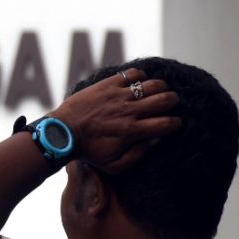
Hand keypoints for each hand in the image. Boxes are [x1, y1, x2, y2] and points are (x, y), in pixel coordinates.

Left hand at [50, 67, 180, 173]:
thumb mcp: (114, 165)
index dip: (176, 123)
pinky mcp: (107, 84)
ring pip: (151, 84)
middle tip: (171, 102)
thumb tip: (156, 139)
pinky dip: (141, 75)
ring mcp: (118, 95)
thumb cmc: (89, 151)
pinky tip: (140, 81)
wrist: (63, 132)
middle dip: (173, 100)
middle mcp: (129, 111)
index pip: (166, 124)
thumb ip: (138, 155)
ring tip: (160, 89)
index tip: (175, 123)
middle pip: (164, 100)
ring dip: (161, 86)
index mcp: (132, 131)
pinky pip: (132, 73)